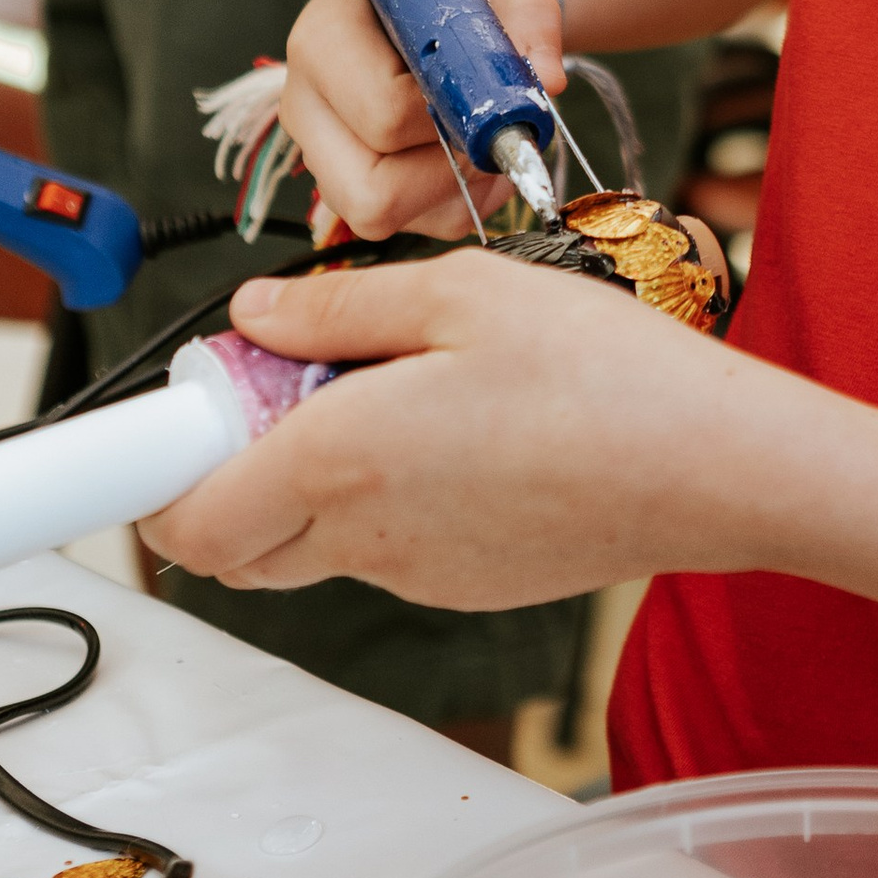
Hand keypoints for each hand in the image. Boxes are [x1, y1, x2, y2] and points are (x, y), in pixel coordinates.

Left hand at [142, 251, 764, 605]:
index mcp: (340, 461)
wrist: (716, 469)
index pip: (185, 519)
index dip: (162, 470)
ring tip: (400, 392)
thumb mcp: (465, 291)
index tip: (202, 401)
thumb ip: (341, 304)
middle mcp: (364, 538)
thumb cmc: (606, 377)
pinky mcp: (466, 586)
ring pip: (311, 543)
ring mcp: (416, 575)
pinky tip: (464, 431)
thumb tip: (257, 314)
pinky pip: (386, 547)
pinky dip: (387, 499)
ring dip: (314, 481)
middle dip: (232, 471)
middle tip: (295, 384)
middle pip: (234, 544)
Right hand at [282, 0, 566, 241]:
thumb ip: (528, 9)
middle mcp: (308, 108)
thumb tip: (549, 80)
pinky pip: (422, 224)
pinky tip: (476, 147)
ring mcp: (326, 157)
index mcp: (323, 42)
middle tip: (488, 123)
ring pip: (388, 216)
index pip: (383, 114)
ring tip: (483, 129)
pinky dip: (466, 197)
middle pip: (369, 191)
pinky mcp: (358, 188)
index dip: (451, 113)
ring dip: (458, 186)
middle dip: (449, 168)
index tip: (483, 81)